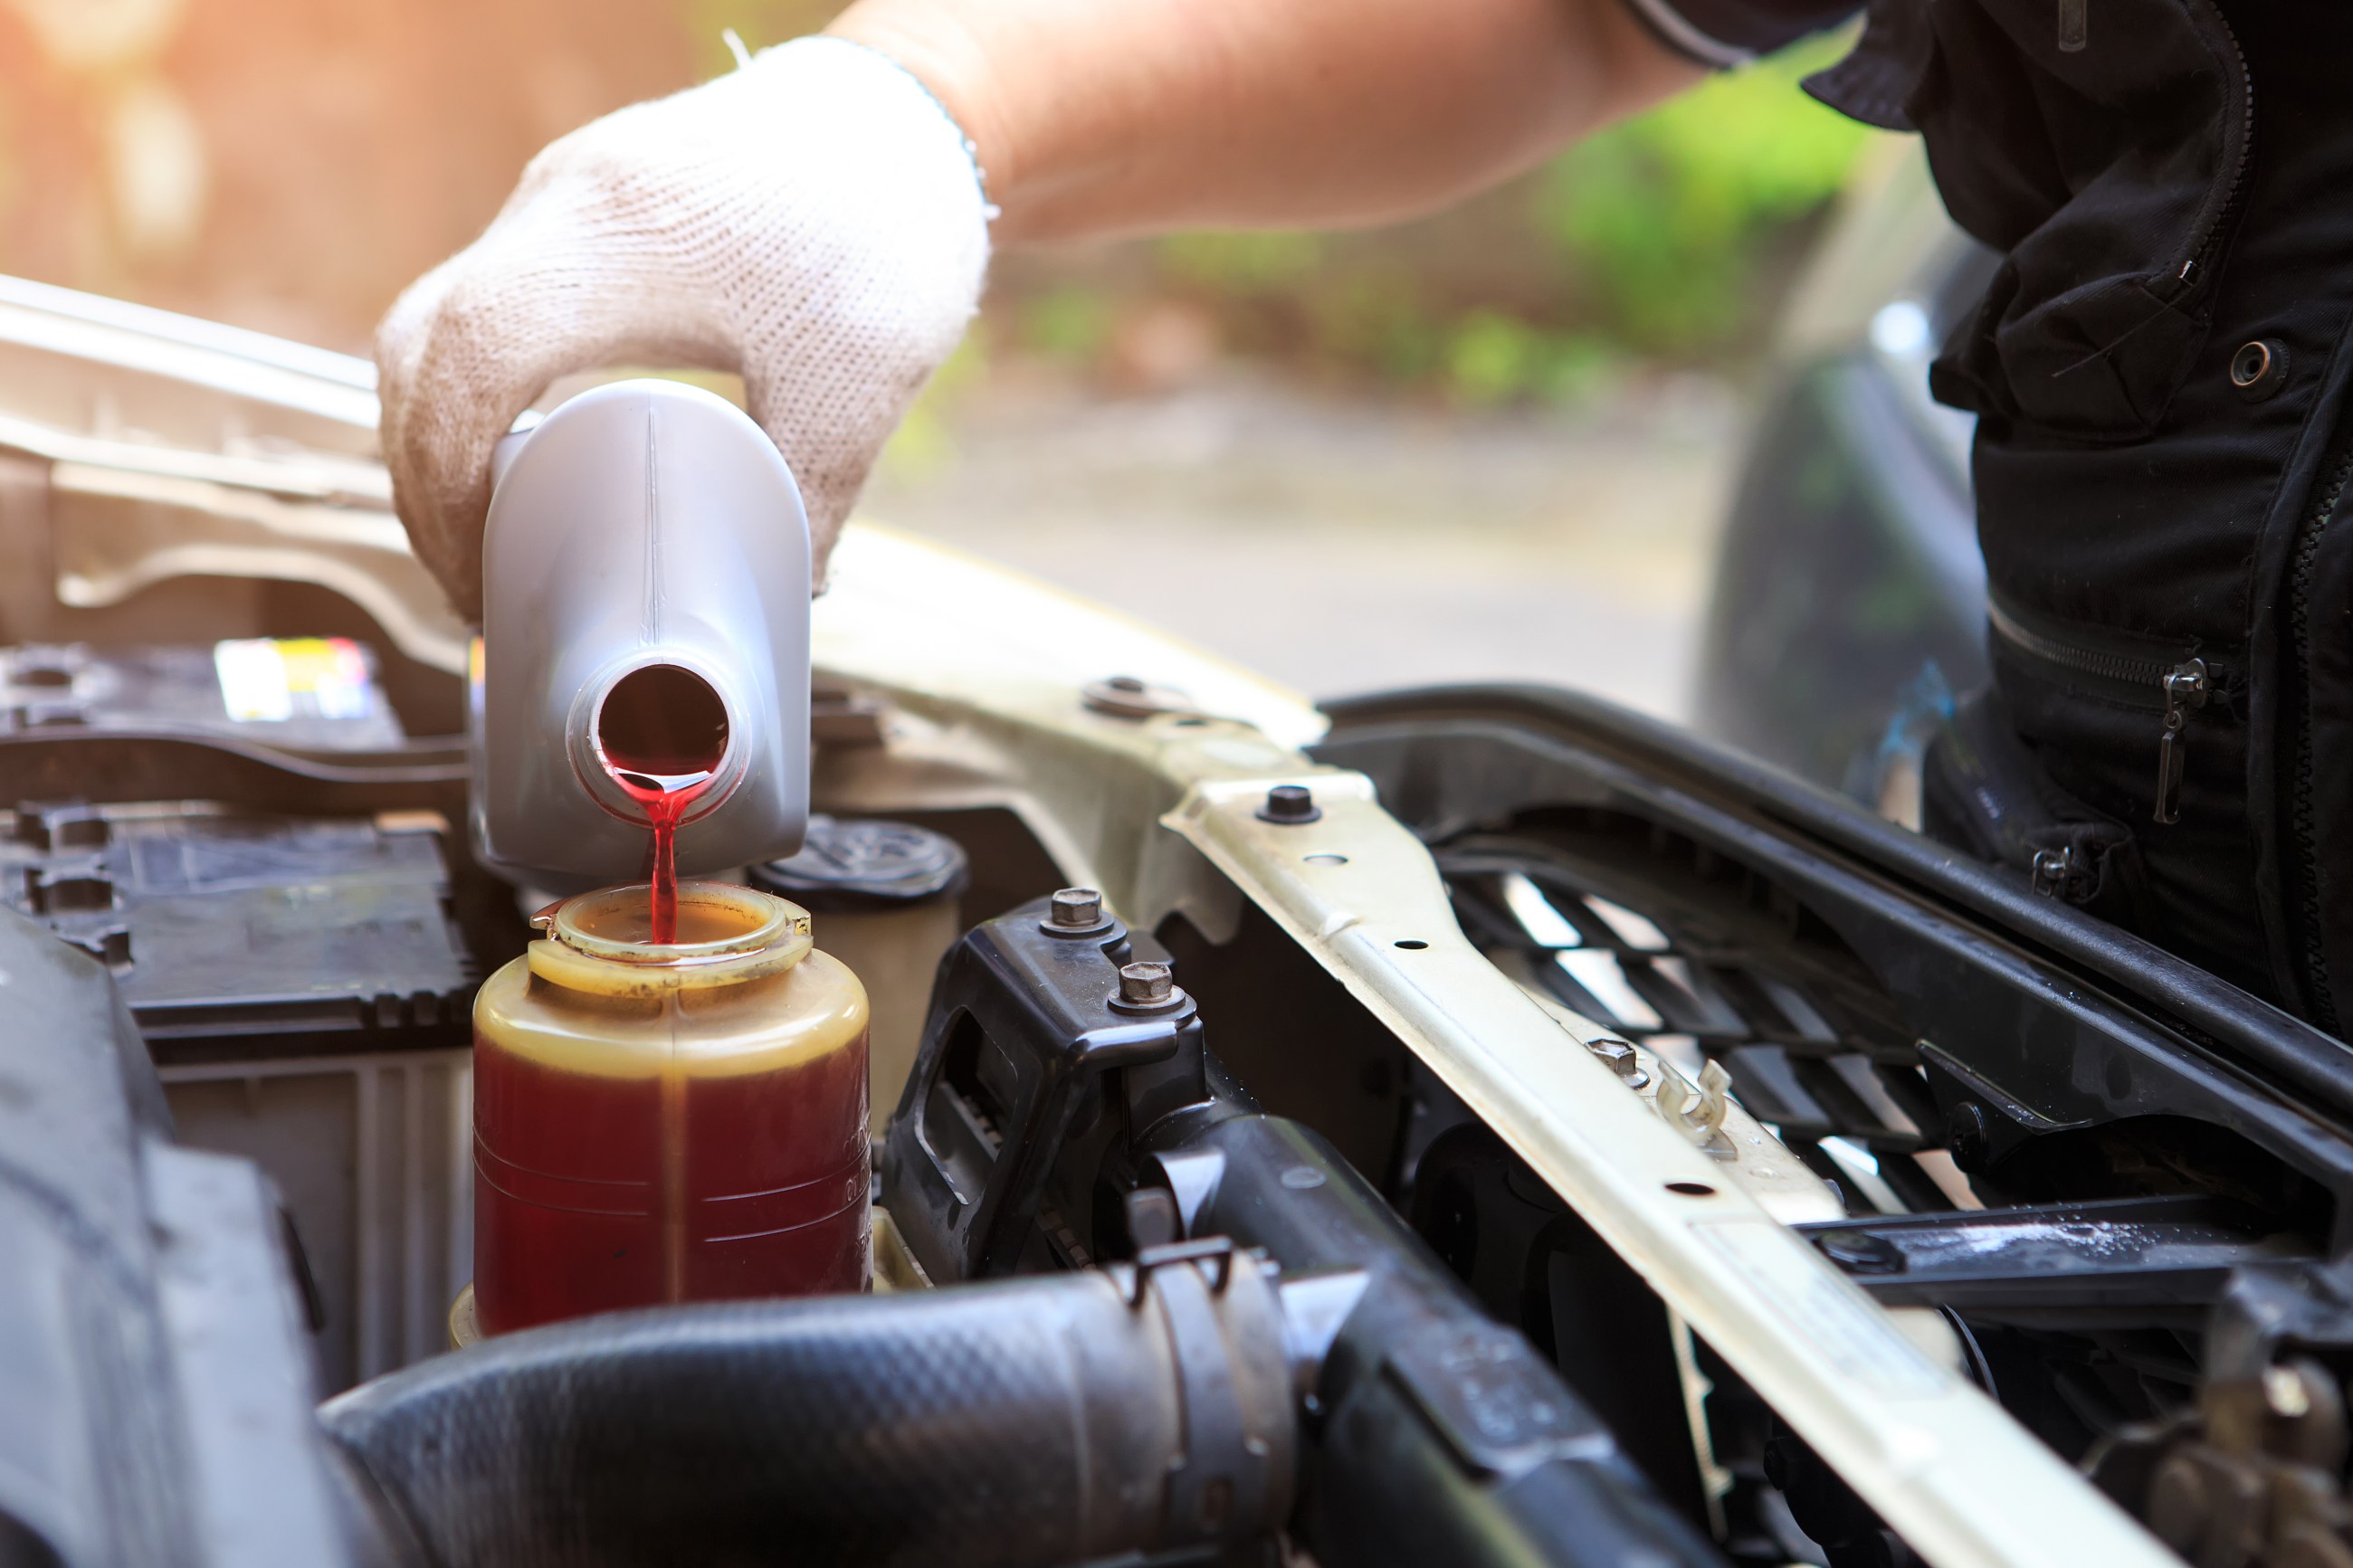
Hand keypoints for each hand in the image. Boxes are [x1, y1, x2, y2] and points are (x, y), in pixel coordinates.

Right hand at [375, 38, 989, 617]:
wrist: (911, 102)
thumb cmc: (884, 225)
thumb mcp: (859, 381)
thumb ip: (814, 494)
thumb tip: (787, 594)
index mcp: (608, 244)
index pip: (468, 364)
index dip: (446, 484)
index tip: (478, 579)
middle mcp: (559, 206)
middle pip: (419, 345)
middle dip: (420, 474)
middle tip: (474, 582)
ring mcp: (562, 196)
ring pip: (440, 317)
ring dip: (440, 428)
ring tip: (491, 539)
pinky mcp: (584, 204)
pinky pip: (489, 296)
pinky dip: (480, 383)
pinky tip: (529, 456)